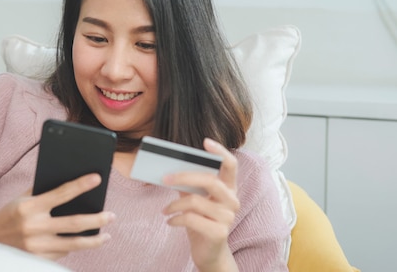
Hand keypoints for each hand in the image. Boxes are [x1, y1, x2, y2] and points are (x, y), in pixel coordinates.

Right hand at [0, 173, 114, 259]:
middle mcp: (34, 227)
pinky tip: (84, 243)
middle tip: (112, 215)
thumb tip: (72, 183)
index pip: (62, 193)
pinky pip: (63, 254)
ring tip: (107, 235)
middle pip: (74, 223)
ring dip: (94, 240)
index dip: (81, 185)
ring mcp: (37, 247)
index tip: (97, 178)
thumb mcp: (23, 198)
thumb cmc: (10, 214)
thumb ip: (44, 191)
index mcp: (30, 207)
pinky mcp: (37, 260)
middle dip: (97, 219)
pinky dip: (74, 248)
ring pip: (73, 244)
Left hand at [162, 138, 239, 271]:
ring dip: (174, 204)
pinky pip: (191, 219)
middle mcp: (232, 201)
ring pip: (195, 201)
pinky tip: (170, 221)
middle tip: (164, 177)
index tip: (205, 142)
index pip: (230, 165)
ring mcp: (227, 218)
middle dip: (184, 177)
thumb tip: (169, 169)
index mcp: (228, 189)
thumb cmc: (202, 222)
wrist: (210, 253)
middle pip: (210, 180)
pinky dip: (176, 218)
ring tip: (166, 209)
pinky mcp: (219, 233)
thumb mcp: (196, 200)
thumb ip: (188, 185)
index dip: (220, 152)